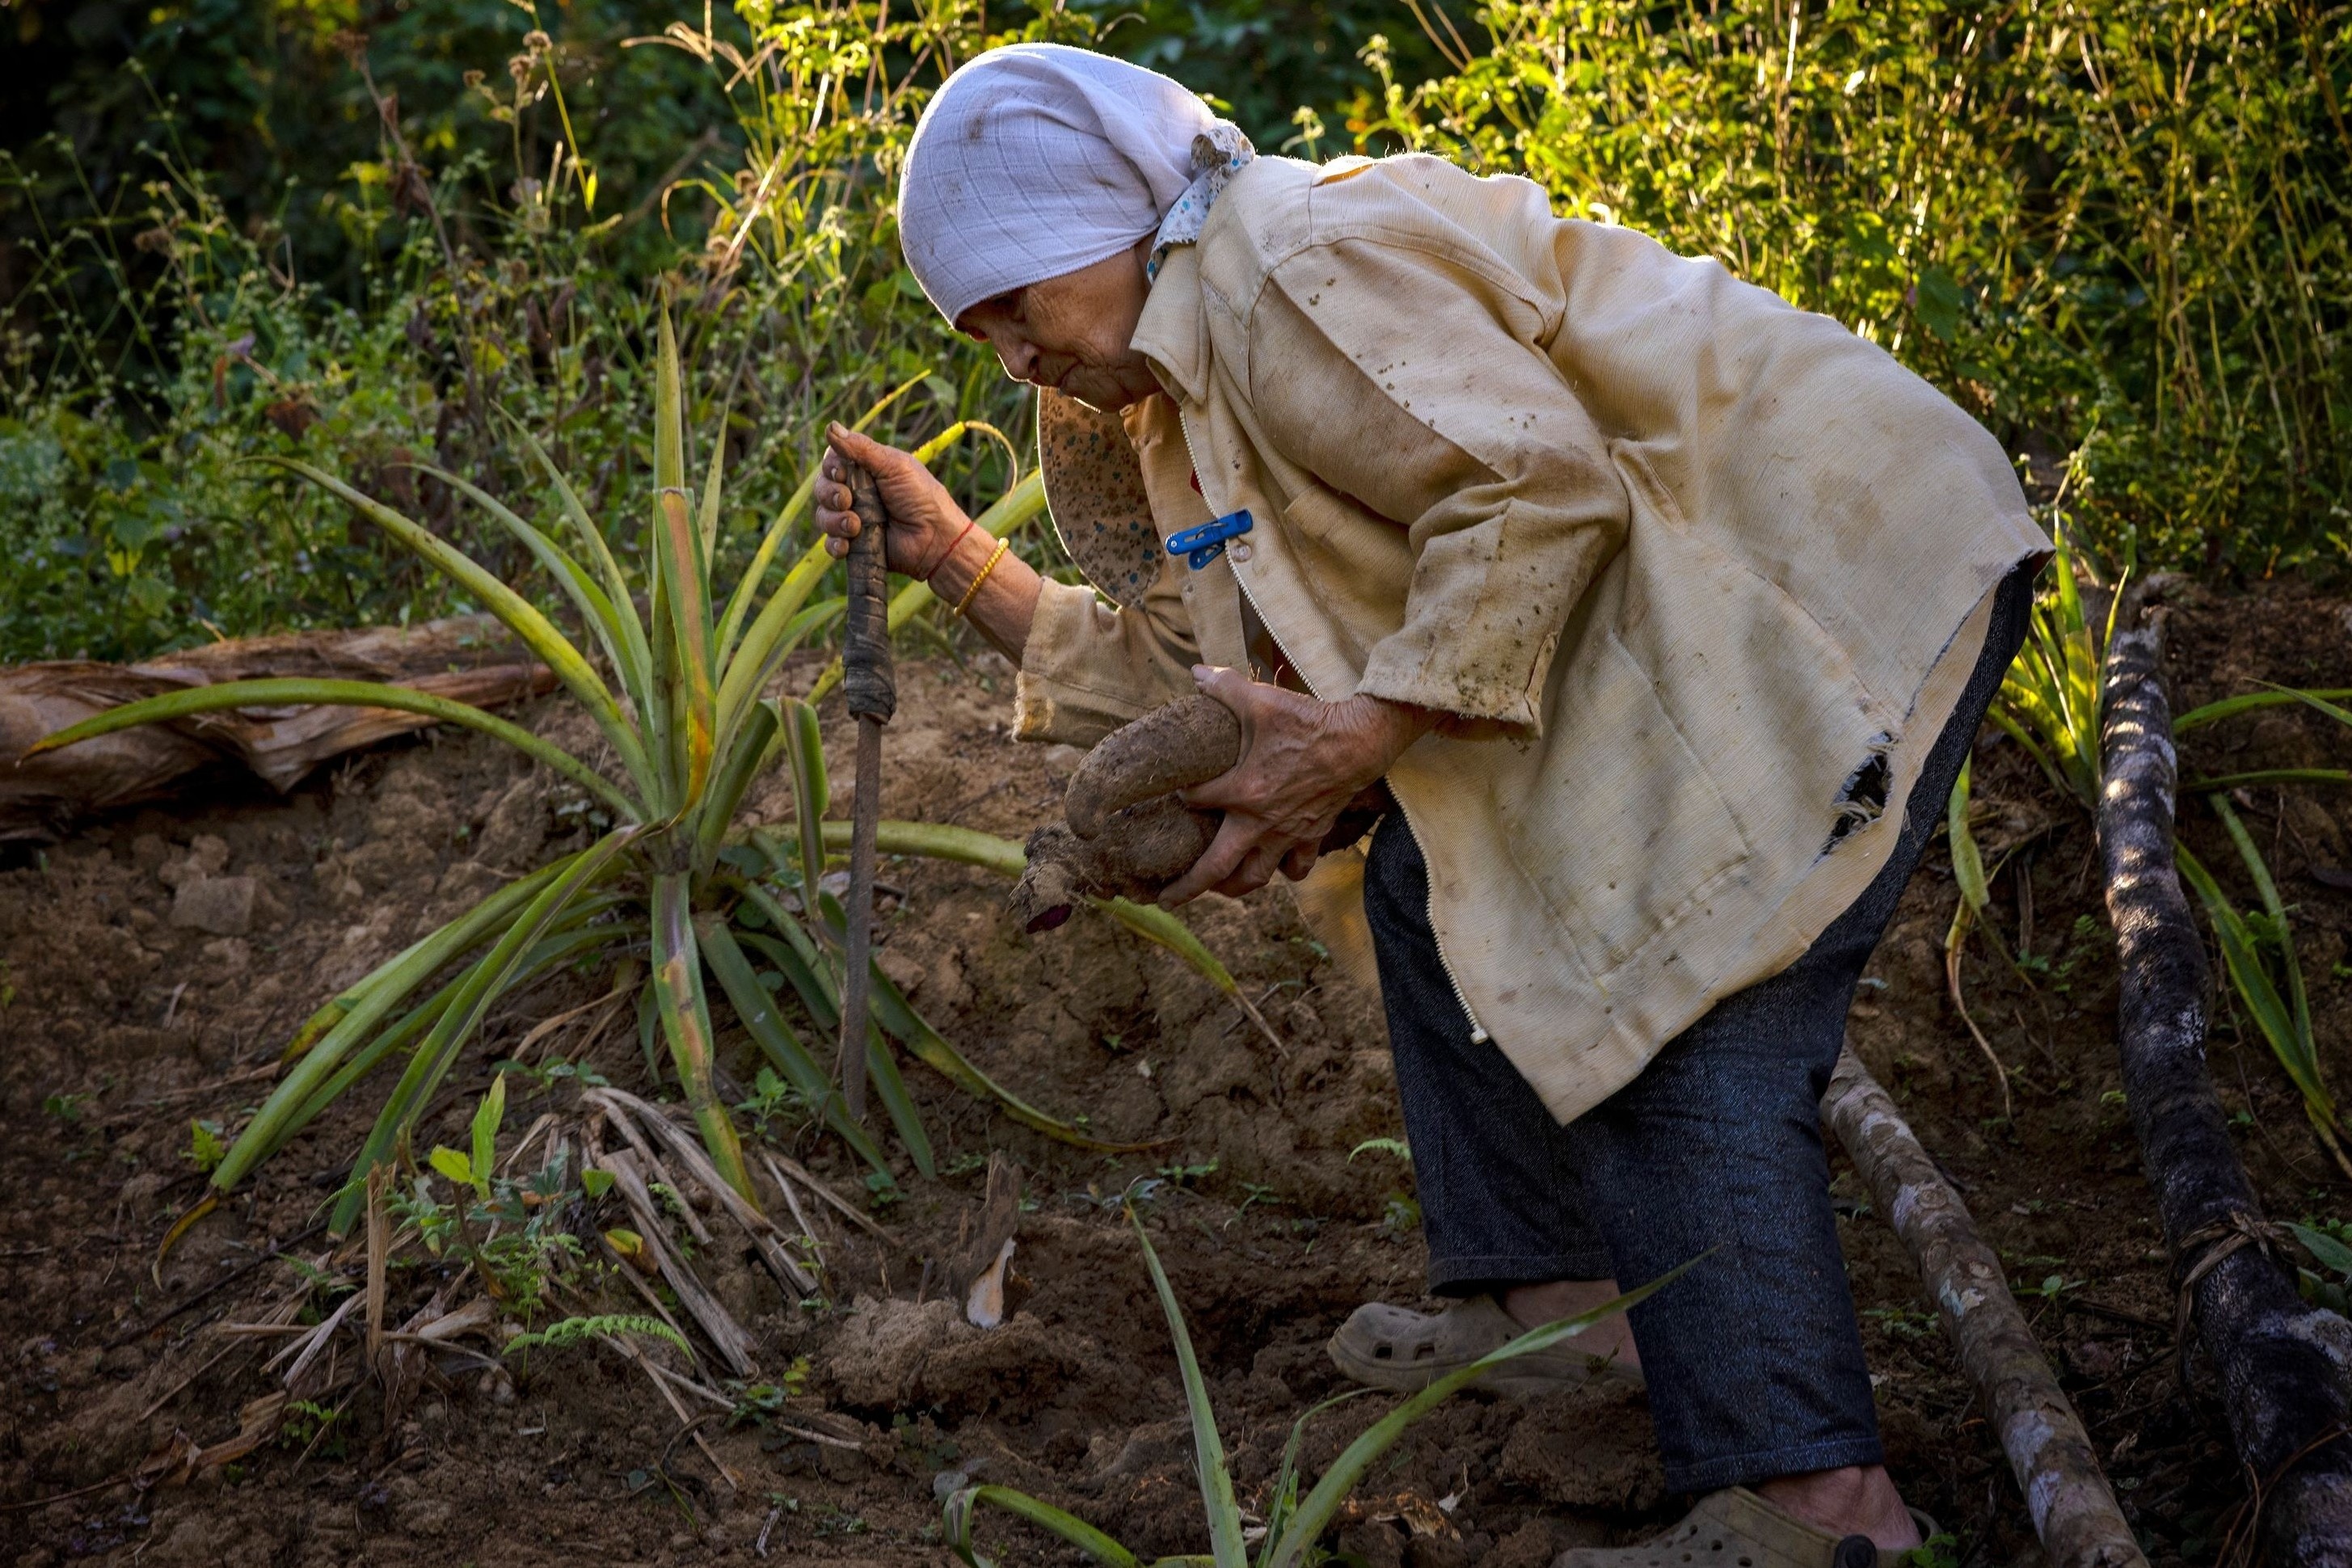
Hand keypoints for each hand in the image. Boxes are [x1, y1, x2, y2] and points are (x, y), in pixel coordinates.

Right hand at [816, 425, 969, 575]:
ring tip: (855, 526)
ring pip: (823, 516)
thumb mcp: (893, 466)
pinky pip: (831, 545)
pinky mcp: (855, 545)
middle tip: (846, 500)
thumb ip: (860, 448)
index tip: (840, 474)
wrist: (936, 538)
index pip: (832, 462)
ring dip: (833, 520)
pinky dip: (834, 545)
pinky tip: (847, 544)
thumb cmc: (921, 496)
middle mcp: (856, 492)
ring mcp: (854, 519)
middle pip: (822, 488)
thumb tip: (830, 426)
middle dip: (829, 494)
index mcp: (865, 469)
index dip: (830, 468)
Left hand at [1157, 666, 1436, 906]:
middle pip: (1217, 868)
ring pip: (1255, 877)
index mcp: (1242, 791)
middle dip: (1188, 887)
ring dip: (1233, 886)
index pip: (1196, 800)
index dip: (1181, 795)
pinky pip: (1296, 868)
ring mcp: (1288, 834)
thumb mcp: (1261, 701)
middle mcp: (1260, 822)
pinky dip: (1284, 872)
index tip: (1177, 789)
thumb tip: (1196, 673)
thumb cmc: (1308, 723)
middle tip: (1165, 899)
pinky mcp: (1312, 835)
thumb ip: (1224, 688)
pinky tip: (1274, 867)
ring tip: (1218, 888)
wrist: (1359, 742)